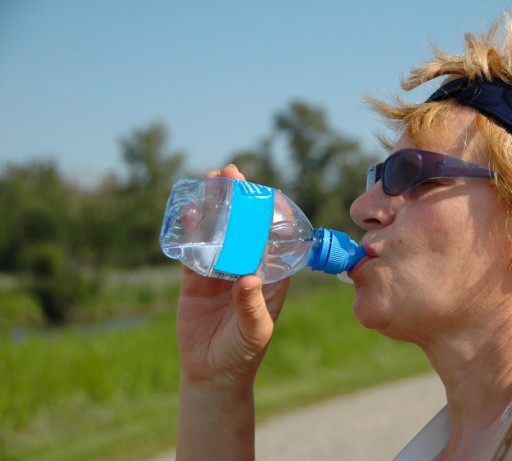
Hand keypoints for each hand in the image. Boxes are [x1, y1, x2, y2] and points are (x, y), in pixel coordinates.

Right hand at [175, 165, 289, 390]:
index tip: (268, 191)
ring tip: (210, 179)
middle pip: (244, 226)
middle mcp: (247, 266)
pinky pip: (194, 249)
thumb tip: (249, 279)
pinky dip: (191, 230)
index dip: (271, 213)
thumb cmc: (243, 352)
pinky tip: (187, 210)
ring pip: (218, 231)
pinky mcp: (195, 279)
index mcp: (271, 275)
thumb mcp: (255, 330)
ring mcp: (220, 270)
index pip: (275, 237)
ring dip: (214, 206)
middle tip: (232, 173)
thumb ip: (252, 306)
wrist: (212, 373)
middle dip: (239, 200)